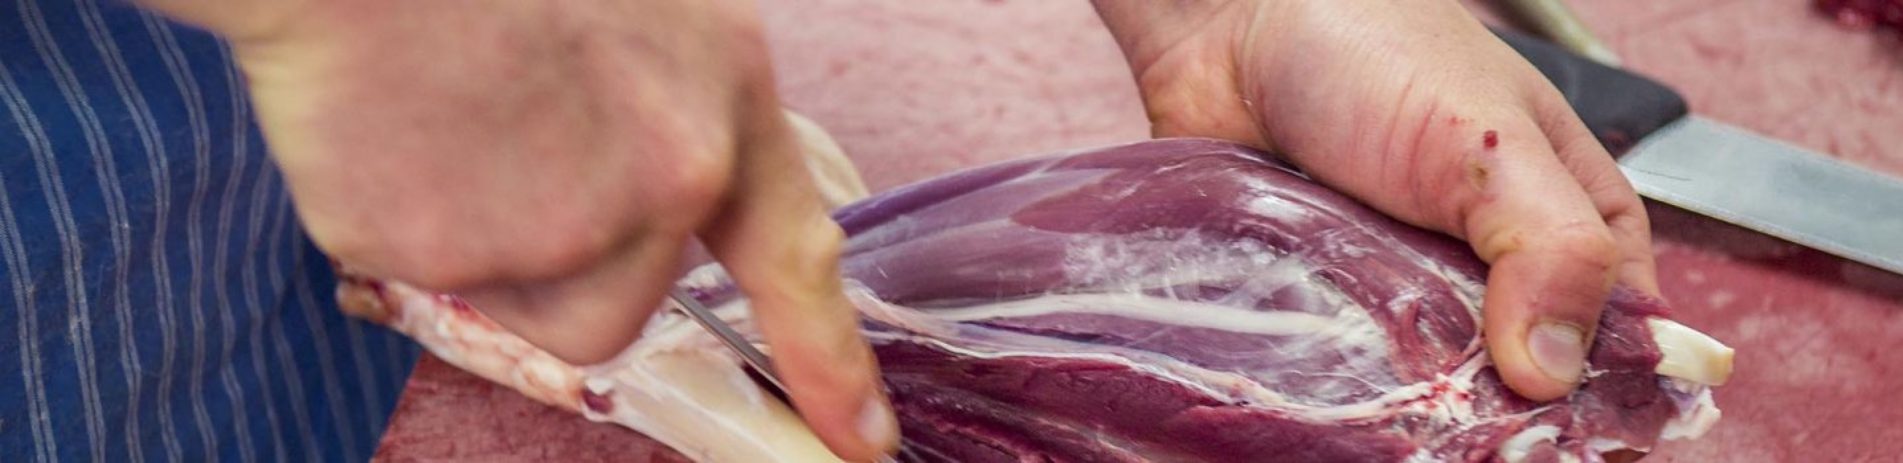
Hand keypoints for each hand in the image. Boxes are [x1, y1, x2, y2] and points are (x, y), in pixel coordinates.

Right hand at [140, 0, 895, 457]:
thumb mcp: (654, 20)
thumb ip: (676, 122)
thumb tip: (661, 207)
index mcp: (722, 105)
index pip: (795, 263)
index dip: (830, 365)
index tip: (865, 440)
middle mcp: (666, 177)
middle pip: (618, 303)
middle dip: (558, 255)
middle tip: (503, 133)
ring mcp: (559, 226)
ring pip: (523, 304)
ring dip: (481, 245)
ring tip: (450, 124)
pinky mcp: (448, 253)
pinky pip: (422, 276)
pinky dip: (396, 218)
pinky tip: (394, 128)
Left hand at [1092, 0, 1657, 400]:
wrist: (1233, 26)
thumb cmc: (1375, 52)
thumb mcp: (1491, 144)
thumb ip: (1551, 249)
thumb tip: (1555, 374)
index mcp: (1572, 226)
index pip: (1620, 345)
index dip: (1602, 398)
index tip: (1569, 438)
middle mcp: (1495, 273)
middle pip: (1521, 389)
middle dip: (1496, 413)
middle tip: (1461, 419)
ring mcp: (1409, 299)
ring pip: (1432, 396)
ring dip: (1414, 411)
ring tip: (1395, 410)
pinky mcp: (1331, 311)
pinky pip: (1348, 380)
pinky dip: (1341, 396)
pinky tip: (1332, 401)